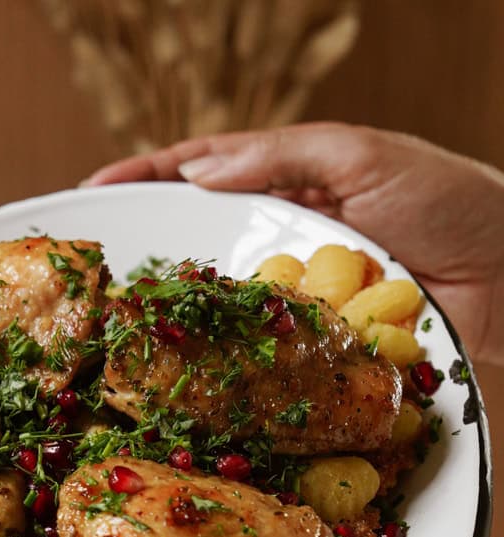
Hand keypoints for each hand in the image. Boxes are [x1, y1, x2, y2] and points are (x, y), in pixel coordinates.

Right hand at [85, 122, 503, 365]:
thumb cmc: (453, 201)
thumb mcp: (368, 155)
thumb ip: (286, 157)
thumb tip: (201, 171)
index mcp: (293, 180)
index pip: (204, 171)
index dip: (148, 178)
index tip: (95, 191)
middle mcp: (286, 239)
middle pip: (201, 240)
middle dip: (146, 253)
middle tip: (92, 271)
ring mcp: (296, 296)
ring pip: (221, 304)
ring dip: (174, 317)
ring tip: (119, 326)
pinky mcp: (314, 349)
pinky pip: (258, 354)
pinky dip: (222, 363)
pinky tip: (184, 373)